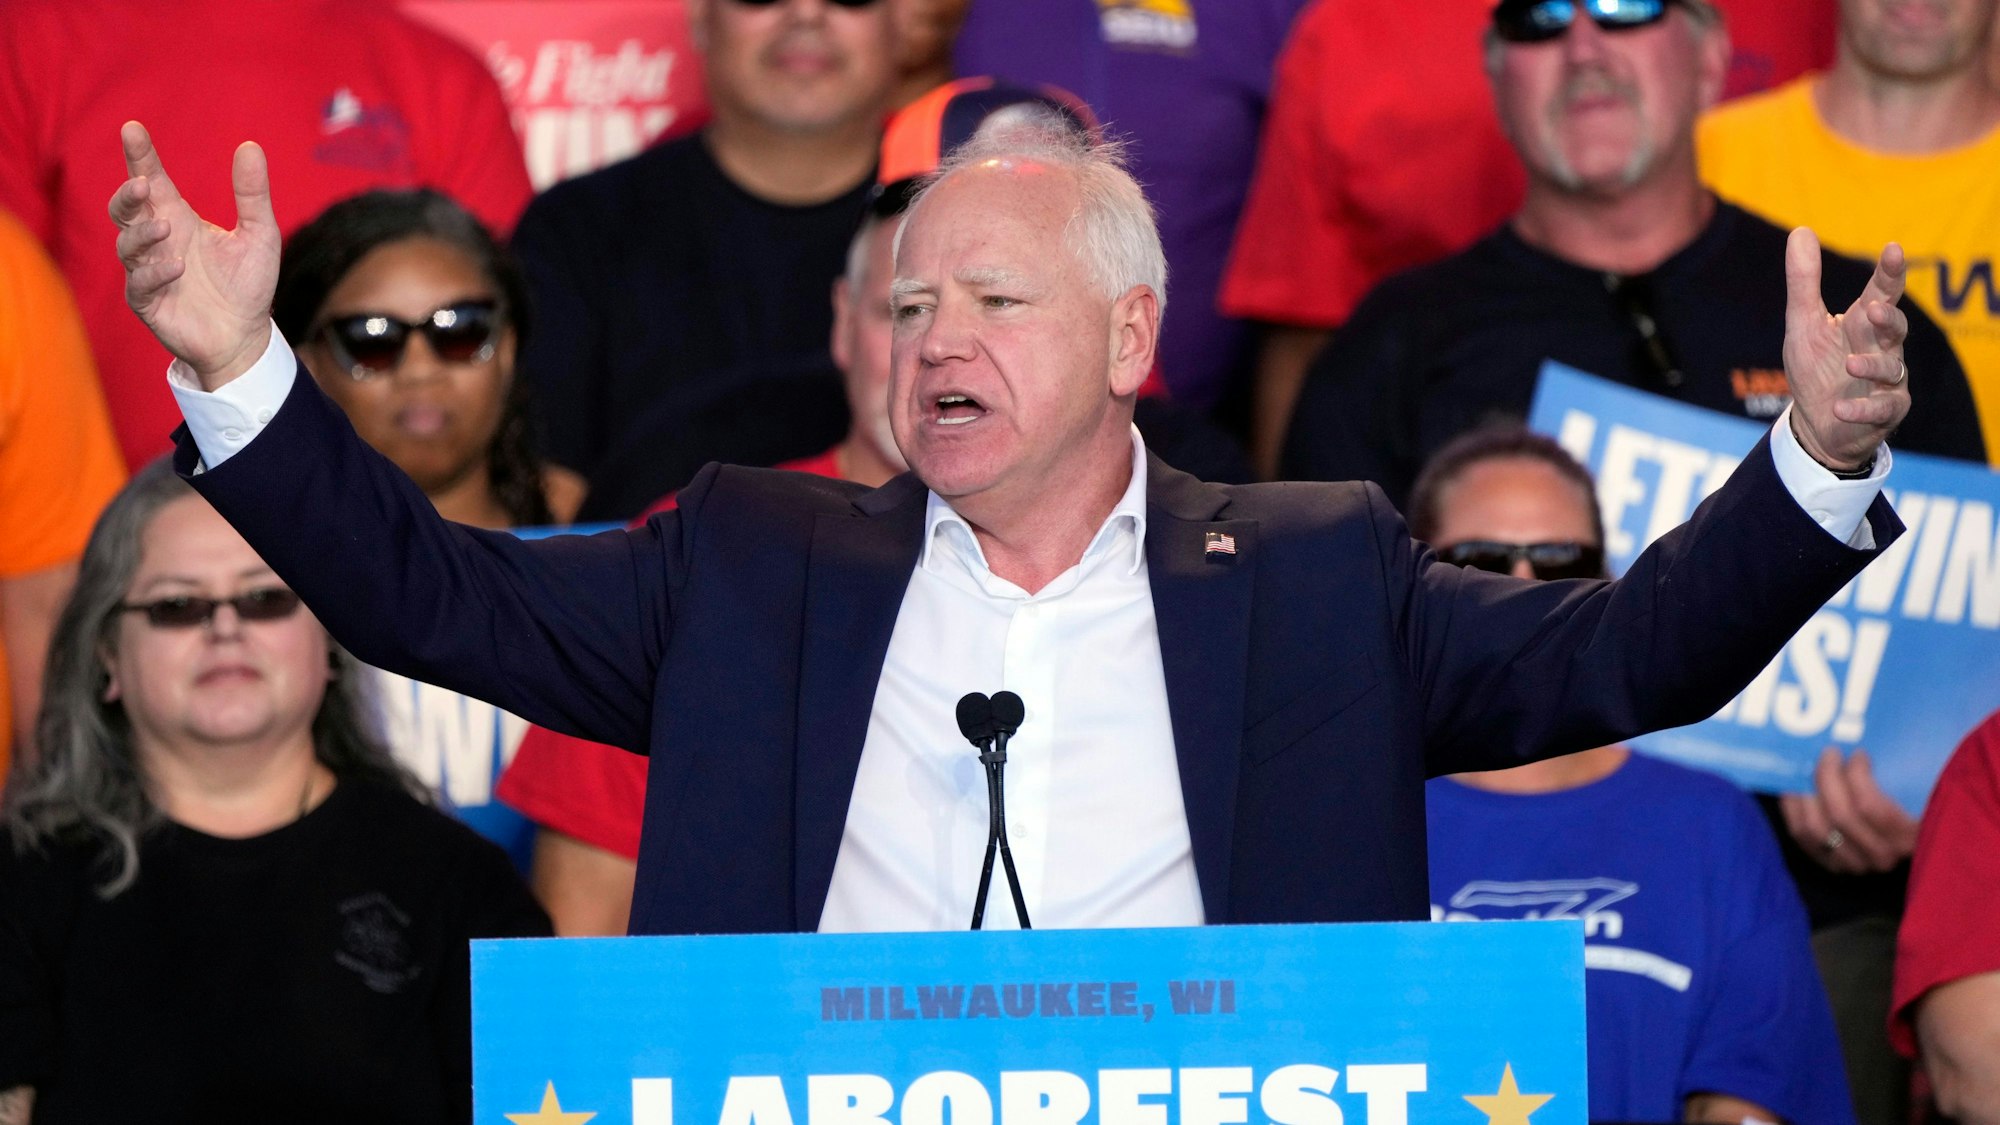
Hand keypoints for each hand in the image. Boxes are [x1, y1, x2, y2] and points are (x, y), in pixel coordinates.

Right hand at [107, 121, 277, 387]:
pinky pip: (138, 283)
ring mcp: (148, 271)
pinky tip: (175, 267)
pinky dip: (154, 272)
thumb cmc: (248, 285)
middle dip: (128, 193)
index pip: (152, 180)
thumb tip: (250, 145)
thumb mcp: (259, 234)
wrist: (246, 337)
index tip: (132, 128)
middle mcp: (158, 241)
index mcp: (178, 218)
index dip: (140, 155)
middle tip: (144, 183)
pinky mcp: (148, 302)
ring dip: (143, 233)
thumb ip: (252, 193)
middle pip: (125, 208)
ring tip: (167, 228)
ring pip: (126, 244)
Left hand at [1780, 746, 1918, 873]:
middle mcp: (1883, 855)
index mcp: (1912, 835)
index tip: (1858, 753)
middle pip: (1840, 815)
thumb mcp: (1923, 785)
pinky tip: (1796, 786)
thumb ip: (1908, 769)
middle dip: (1828, 777)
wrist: (1911, 833)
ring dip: (1807, 792)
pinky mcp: (1831, 863)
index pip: (1871, 807)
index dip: (1857, 776)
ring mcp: (1855, 863)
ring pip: (1816, 827)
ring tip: (1810, 767)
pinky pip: (1801, 834)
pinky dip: (1793, 807)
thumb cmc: (1917, 797)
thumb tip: (1869, 746)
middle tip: (1829, 752)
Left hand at [1782, 228, 1911, 471]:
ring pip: (1892, 368)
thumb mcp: (1803, 323)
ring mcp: (1887, 380)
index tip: (1893, 249)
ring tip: (1850, 364)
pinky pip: (1881, 409)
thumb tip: (1801, 230)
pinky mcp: (1886, 411)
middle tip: (1874, 309)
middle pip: (1897, 326)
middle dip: (1889, 317)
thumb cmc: (1815, 368)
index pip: (1882, 291)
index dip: (1889, 271)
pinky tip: (1840, 408)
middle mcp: (1882, 348)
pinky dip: (1861, 409)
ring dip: (1873, 365)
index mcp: (1862, 322)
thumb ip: (1804, 282)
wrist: (1816, 423)